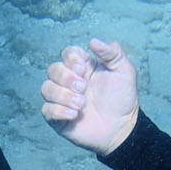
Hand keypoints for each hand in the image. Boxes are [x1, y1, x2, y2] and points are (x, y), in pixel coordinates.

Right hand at [40, 38, 140, 155]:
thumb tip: (92, 41)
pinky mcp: (57, 117)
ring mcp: (62, 99)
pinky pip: (46, 109)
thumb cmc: (122, 99)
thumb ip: (112, 52)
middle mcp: (69, 81)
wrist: (121, 128)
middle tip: (83, 88)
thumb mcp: (124, 71)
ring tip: (81, 104)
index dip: (71, 58)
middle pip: (53, 69)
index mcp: (83, 67)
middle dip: (66, 77)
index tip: (84, 68)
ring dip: (63, 95)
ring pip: (46, 89)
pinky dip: (59, 111)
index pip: (67, 54)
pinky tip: (75, 115)